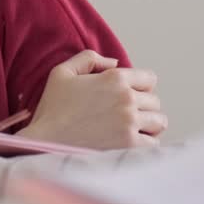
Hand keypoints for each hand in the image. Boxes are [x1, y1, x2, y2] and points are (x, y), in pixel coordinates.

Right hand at [20, 50, 166, 148]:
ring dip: (150, 125)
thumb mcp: (63, 72)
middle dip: (144, 106)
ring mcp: (130, 122)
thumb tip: (115, 63)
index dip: (141, 87)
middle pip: (155, 101)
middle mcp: (127, 98)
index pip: (150, 79)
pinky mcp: (129, 145)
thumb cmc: (52, 109)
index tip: (130, 96)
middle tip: (127, 115)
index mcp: (114, 78)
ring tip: (135, 129)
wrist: (44, 143)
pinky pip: (153, 142)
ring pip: (159, 121)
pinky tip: (131, 144)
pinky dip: (146, 143)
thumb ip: (90, 59)